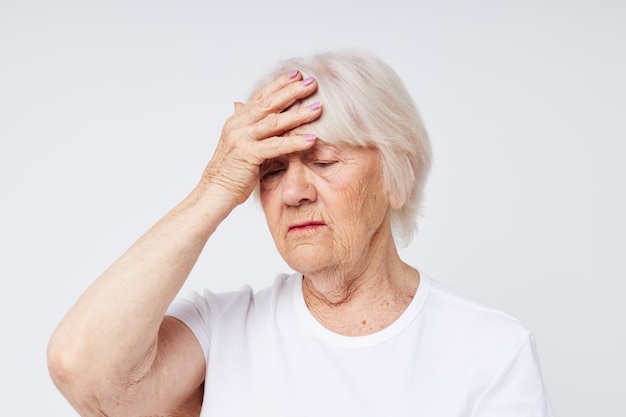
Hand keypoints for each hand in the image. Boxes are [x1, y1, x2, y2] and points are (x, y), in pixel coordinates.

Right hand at [200, 70, 321, 205]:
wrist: (214, 192)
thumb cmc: (230, 171)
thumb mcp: (239, 143)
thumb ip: (246, 125)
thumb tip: (240, 104)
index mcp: (237, 120)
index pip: (261, 96)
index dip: (279, 84)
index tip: (297, 75)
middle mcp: (238, 125)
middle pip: (269, 103)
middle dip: (292, 91)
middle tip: (312, 82)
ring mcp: (242, 138)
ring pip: (274, 121)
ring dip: (298, 114)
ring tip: (318, 108)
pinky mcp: (248, 154)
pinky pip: (275, 145)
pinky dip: (294, 142)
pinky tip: (311, 139)